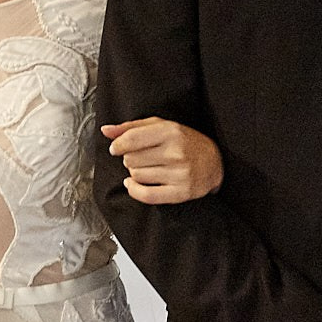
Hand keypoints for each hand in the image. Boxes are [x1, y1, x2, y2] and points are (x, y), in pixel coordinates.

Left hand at [102, 118, 222, 203]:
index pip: (132, 139)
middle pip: (131, 159)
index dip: (118, 145)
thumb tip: (106, 130)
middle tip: (142, 157)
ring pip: (136, 176)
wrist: (215, 162)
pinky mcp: (181, 193)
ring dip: (135, 173)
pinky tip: (133, 184)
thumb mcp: (161, 126)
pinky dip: (134, 190)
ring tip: (147, 168)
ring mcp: (179, 174)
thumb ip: (132, 127)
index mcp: (170, 132)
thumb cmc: (185, 142)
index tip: (116, 148)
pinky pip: (146, 195)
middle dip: (130, 158)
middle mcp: (176, 153)